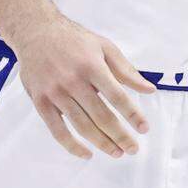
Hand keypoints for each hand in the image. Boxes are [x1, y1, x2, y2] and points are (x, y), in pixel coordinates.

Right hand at [9, 11, 155, 159]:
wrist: (37, 33)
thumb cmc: (76, 41)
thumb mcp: (105, 47)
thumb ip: (127, 70)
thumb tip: (150, 89)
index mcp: (92, 66)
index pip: (117, 96)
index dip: (132, 115)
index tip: (144, 129)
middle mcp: (73, 81)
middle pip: (101, 116)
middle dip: (120, 135)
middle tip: (133, 149)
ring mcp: (55, 93)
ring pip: (81, 126)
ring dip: (101, 143)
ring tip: (117, 153)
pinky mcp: (40, 102)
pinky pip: (57, 130)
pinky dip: (72, 145)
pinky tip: (87, 154)